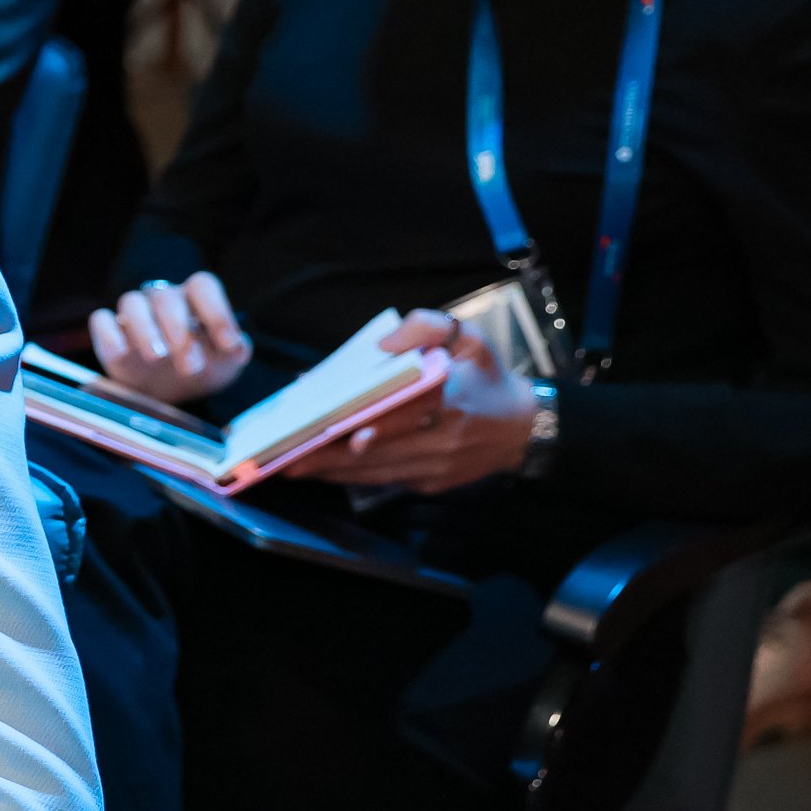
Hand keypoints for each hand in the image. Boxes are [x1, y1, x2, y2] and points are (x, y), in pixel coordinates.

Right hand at [88, 272, 250, 404]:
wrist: (169, 392)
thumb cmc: (200, 368)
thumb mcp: (225, 364)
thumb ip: (235, 351)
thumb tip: (237, 347)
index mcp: (194, 300)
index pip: (203, 286)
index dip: (217, 312)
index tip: (228, 345)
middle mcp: (162, 300)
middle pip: (166, 298)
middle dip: (180, 332)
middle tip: (190, 366)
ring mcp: (133, 314)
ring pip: (131, 303)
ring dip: (145, 329)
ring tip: (157, 356)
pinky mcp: (108, 332)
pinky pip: (101, 321)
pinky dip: (110, 334)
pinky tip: (122, 352)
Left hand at [286, 311, 526, 494]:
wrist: (524, 428)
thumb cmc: (487, 377)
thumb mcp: (468, 338)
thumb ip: (427, 327)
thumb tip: (382, 343)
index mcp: (452, 399)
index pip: (410, 414)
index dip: (379, 426)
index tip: (345, 432)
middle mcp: (443, 439)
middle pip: (381, 452)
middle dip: (332, 456)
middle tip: (287, 455)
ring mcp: (437, 468)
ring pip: (377, 472)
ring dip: (333, 471)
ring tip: (290, 465)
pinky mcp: (432, 484)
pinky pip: (385, 481)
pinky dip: (352, 476)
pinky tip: (322, 469)